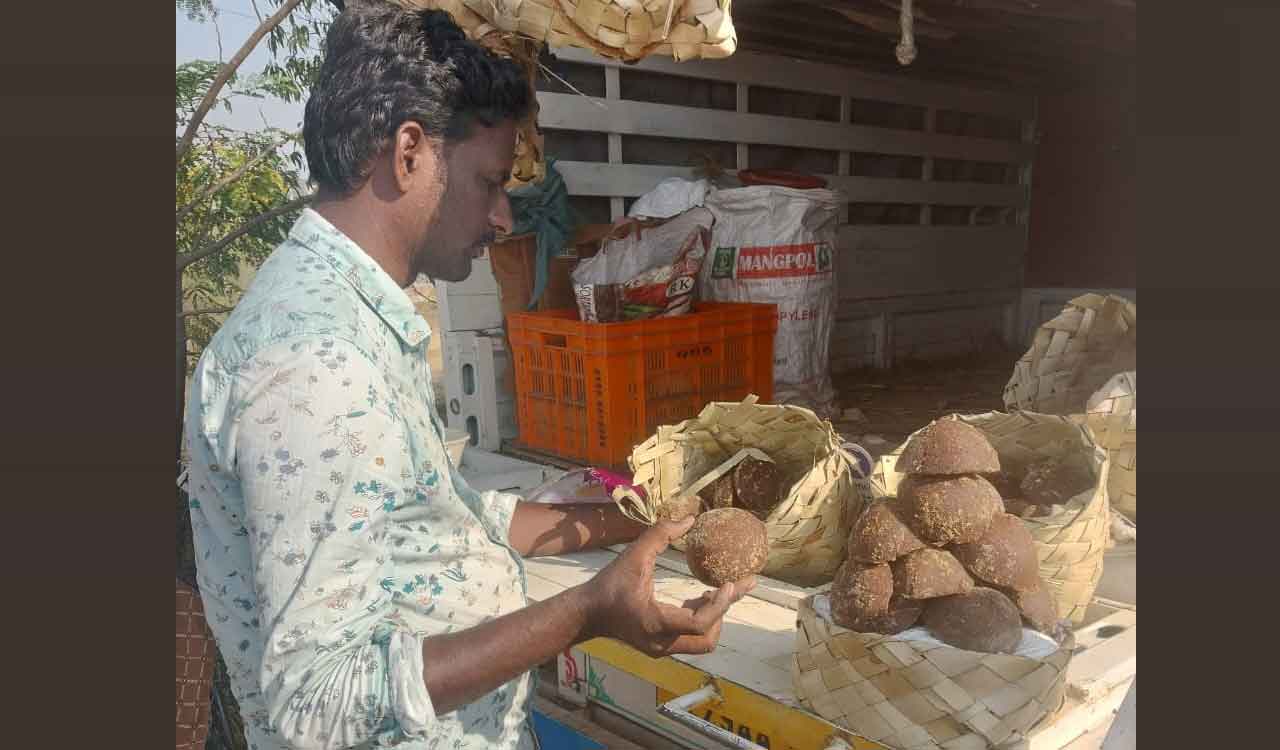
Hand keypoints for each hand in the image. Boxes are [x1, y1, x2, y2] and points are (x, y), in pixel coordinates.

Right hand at [582, 517, 756, 657]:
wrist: (587, 614)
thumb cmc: (609, 584)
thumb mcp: (633, 555)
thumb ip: (660, 534)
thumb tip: (690, 519)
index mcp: (657, 623)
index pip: (699, 624)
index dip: (719, 606)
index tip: (730, 583)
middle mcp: (662, 643)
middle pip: (707, 639)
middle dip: (722, 612)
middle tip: (731, 587)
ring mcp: (662, 649)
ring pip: (702, 642)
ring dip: (712, 617)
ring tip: (714, 591)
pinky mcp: (660, 648)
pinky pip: (690, 639)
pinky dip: (700, 620)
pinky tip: (699, 599)